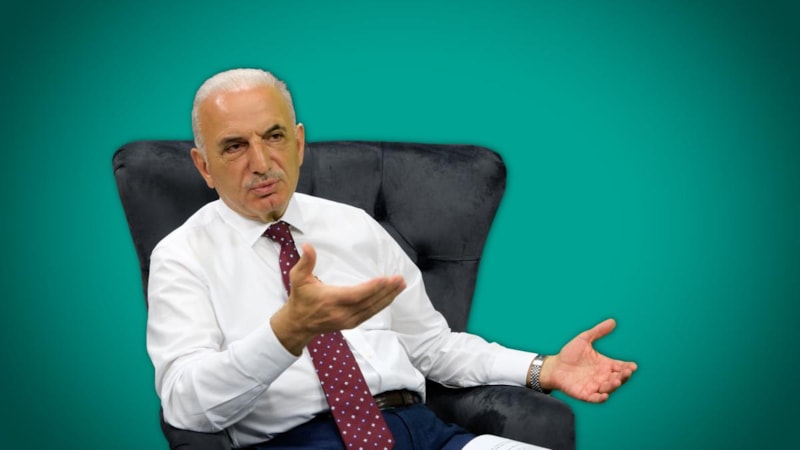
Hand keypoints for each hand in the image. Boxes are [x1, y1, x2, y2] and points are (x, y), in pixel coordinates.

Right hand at [270, 243, 406, 354]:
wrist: (298, 324)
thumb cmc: (300, 298)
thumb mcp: (298, 278)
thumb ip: (305, 262)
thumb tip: (308, 246)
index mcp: (330, 300)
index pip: (355, 295)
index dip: (371, 288)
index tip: (385, 279)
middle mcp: (341, 313)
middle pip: (369, 303)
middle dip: (386, 291)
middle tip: (400, 279)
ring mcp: (348, 320)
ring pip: (372, 309)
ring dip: (388, 297)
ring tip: (401, 286)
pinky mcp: (351, 324)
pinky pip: (370, 314)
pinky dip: (382, 304)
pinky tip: (391, 296)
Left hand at [539, 319, 636, 402]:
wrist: (554, 366)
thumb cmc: (570, 353)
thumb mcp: (584, 339)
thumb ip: (598, 331)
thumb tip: (613, 321)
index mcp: (605, 364)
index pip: (620, 366)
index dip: (628, 367)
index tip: (633, 366)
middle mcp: (603, 376)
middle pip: (618, 378)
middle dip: (623, 376)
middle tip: (627, 372)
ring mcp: (595, 386)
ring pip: (608, 388)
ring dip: (614, 386)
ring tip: (616, 381)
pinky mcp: (585, 394)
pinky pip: (595, 398)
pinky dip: (600, 398)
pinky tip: (604, 395)